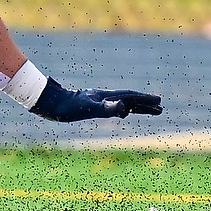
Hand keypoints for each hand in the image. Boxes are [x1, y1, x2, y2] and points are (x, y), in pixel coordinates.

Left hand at [30, 80, 162, 121]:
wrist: (50, 102)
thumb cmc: (68, 107)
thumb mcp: (88, 108)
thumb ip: (106, 108)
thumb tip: (124, 108)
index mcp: (107, 97)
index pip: (131, 97)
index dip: (145, 100)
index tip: (159, 102)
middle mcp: (105, 97)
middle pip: (130, 100)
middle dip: (145, 104)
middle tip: (160, 108)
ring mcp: (99, 100)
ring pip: (123, 103)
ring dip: (136, 107)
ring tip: (148, 111)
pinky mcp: (92, 105)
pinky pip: (114, 107)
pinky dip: (123, 110)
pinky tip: (123, 113)